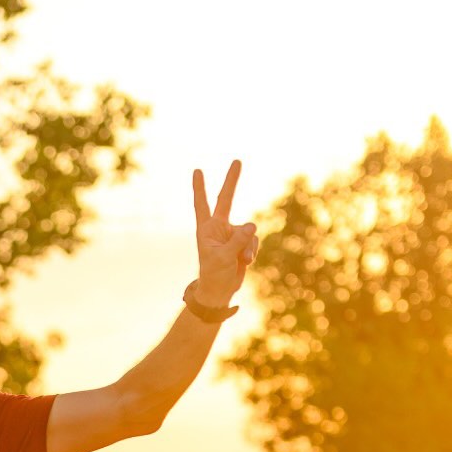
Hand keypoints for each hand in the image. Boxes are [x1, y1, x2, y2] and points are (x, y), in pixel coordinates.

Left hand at [193, 159, 257, 306]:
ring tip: (240, 261)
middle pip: (227, 200)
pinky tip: (245, 263)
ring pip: (248, 231)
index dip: (200, 188)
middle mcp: (219, 228)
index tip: (197, 170)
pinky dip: (252, 252)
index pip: (202, 204)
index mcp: (207, 229)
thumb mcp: (223, 258)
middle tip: (237, 160)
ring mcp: (232, 234)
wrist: (220, 291)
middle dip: (232, 181)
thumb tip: (252, 225)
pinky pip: (253, 241)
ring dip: (248, 247)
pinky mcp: (243, 243)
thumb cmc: (214, 275)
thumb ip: (237, 240)